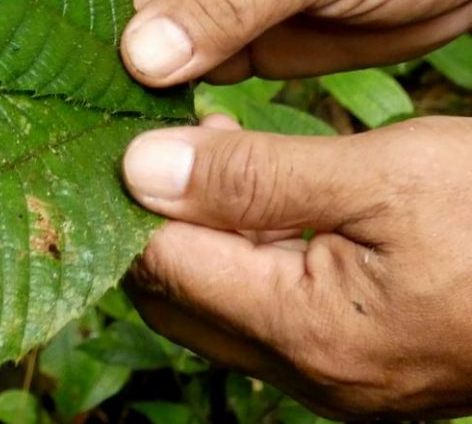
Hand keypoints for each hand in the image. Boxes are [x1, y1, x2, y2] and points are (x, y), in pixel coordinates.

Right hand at [60, 0, 471, 85]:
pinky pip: (172, 73)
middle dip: (90, 34)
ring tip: (107, 123)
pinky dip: (159, 102)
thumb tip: (138, 55)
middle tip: (78, 95)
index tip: (64, 27)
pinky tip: (155, 134)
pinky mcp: (223, 40)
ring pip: (129, 34)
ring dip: (119, 77)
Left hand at [121, 116, 471, 418]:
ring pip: (217, 303)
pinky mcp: (357, 360)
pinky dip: (246, 252)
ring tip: (214, 149)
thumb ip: (253, 177)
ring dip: (201, 231)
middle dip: (157, 218)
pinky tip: (262, 192)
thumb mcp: (383, 174)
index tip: (125, 131)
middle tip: (168, 137)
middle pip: (178, 296)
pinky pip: (266, 311)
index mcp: (304, 331)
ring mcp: (334, 376)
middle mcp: (308, 373)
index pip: (162, 267)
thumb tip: (141, 168)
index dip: (131, 198)